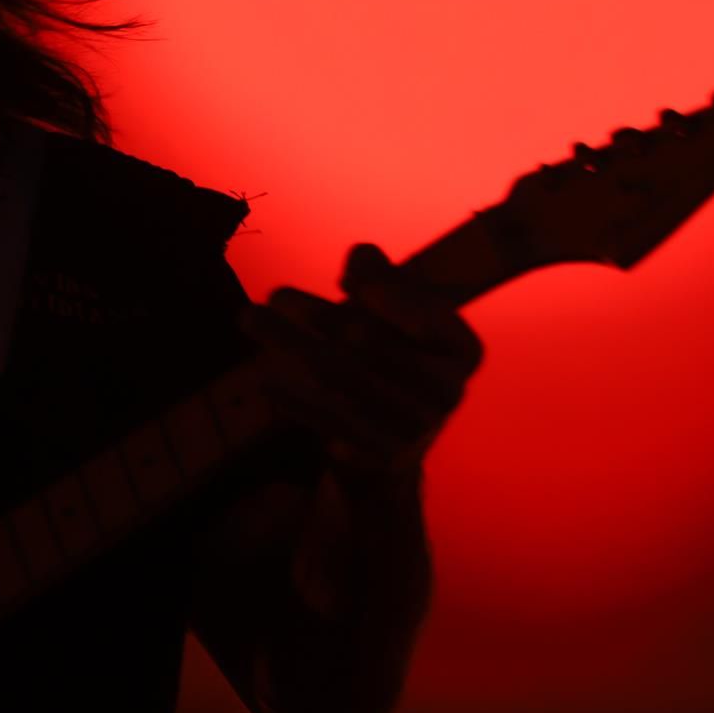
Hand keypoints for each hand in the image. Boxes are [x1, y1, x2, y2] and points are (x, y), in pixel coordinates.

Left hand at [236, 242, 482, 479]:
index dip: (395, 301)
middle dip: (320, 318)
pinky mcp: (381, 456)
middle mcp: (448, 392)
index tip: (348, 282)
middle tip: (276, 294)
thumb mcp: (396, 313)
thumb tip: (361, 257)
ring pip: (345, 380)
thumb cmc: (393, 353)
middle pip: (375, 347)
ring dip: (293, 347)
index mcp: (462, 351)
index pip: (435, 320)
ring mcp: (416, 428)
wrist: (395, 438)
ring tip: (251, 318)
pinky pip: (332, 423)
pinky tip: (264, 379)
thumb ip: (381, 277)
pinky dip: (297, 402)